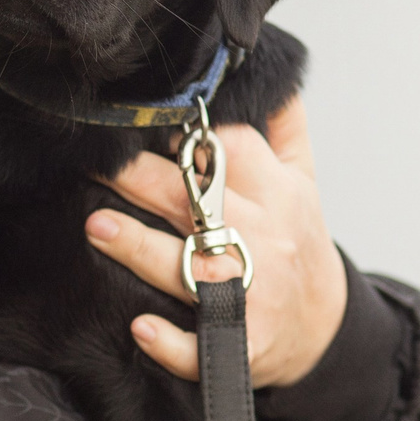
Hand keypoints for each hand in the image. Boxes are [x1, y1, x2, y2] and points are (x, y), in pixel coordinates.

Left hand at [84, 97, 348, 386]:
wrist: (323, 331)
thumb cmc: (298, 247)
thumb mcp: (305, 182)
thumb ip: (285, 127)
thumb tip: (269, 73)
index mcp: (279, 193)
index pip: (232, 149)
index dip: (186, 135)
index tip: (141, 122)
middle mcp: (267, 238)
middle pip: (198, 200)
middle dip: (144, 180)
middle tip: (96, 166)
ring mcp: (255, 294)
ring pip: (193, 267)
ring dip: (142, 248)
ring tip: (98, 226)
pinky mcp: (245, 345)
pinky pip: (203, 347)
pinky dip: (172, 341)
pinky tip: (140, 327)